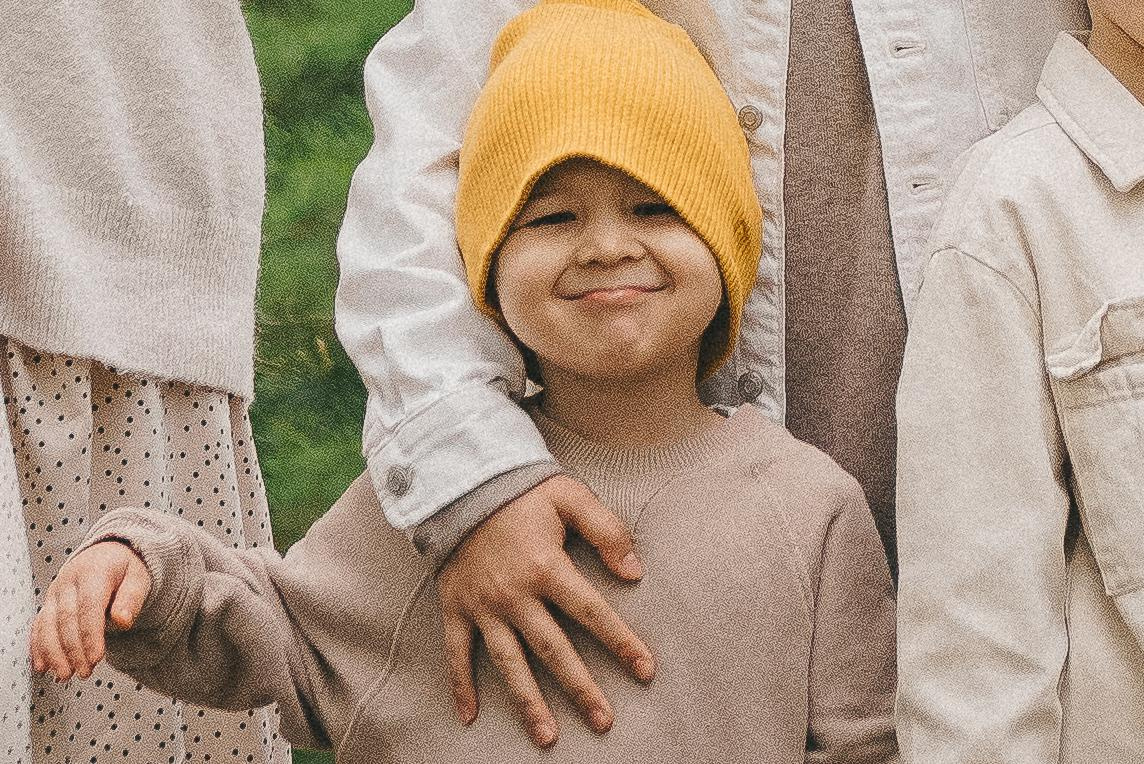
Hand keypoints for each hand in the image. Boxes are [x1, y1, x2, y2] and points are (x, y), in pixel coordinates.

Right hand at [30, 541, 151, 680]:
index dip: (91, 635)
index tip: (96, 657)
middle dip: (73, 649)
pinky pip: (38, 626)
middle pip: (66, 619)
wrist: (107, 554)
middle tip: (84, 672)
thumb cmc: (124, 567)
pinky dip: (38, 647)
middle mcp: (69, 581)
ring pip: (47, 625)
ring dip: (54, 653)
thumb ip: (132, 599)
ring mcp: (55, 593)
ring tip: (65, 675)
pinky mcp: (48, 604)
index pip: (89, 607)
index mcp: (94, 571)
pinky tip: (43, 666)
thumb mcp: (139, 577)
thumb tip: (124, 620)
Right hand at [437, 474, 655, 748]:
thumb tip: (634, 571)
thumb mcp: (570, 496)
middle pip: (553, 650)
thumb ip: (607, 529)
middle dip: (580, 688)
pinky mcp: (455, 607)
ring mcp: (482, 605)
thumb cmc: (522, 492)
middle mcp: (514, 594)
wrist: (459, 482)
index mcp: (546, 566)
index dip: (621, 642)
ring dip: (528, 702)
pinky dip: (459, 685)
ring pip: (508, 662)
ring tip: (548, 737)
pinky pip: (455, 652)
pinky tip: (468, 717)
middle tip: (604, 722)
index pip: (591, 612)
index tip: (645, 671)